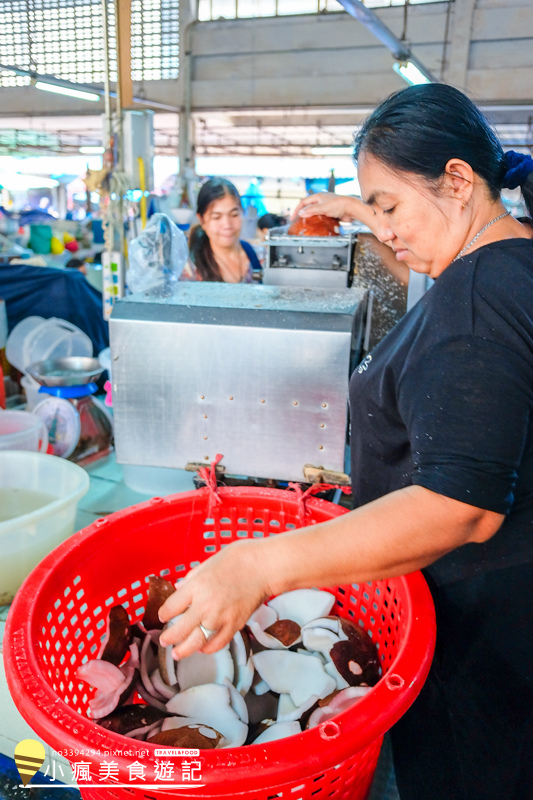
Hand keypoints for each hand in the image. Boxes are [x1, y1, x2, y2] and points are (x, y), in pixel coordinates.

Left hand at [158, 539, 272, 658]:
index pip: (171, 608)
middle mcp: (205, 605)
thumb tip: (179, 588)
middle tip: (164, 641)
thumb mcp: (208, 563)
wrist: (264, 566)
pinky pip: (218, 643)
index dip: (164, 614)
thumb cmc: (237, 558)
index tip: (164, 616)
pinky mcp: (235, 625)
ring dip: (184, 650)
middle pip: (180, 630)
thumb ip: (191, 578)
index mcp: (196, 586)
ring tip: (177, 654)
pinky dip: (208, 648)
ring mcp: (220, 618)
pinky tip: (203, 648)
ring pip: (196, 642)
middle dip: (169, 638)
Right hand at [293, 193, 375, 229]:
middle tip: (299, 221)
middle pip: (309, 207)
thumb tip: (300, 213)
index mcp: (318, 197)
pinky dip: (318, 221)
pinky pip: (322, 217)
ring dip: (311, 218)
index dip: (297, 209)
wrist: (351, 208)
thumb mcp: (322, 207)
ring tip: (307, 224)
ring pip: (315, 213)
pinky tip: (317, 225)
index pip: (303, 202)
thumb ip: (311, 210)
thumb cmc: (339, 204)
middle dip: (303, 214)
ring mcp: (326, 207)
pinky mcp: (331, 213)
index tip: (293, 217)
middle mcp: (321, 201)